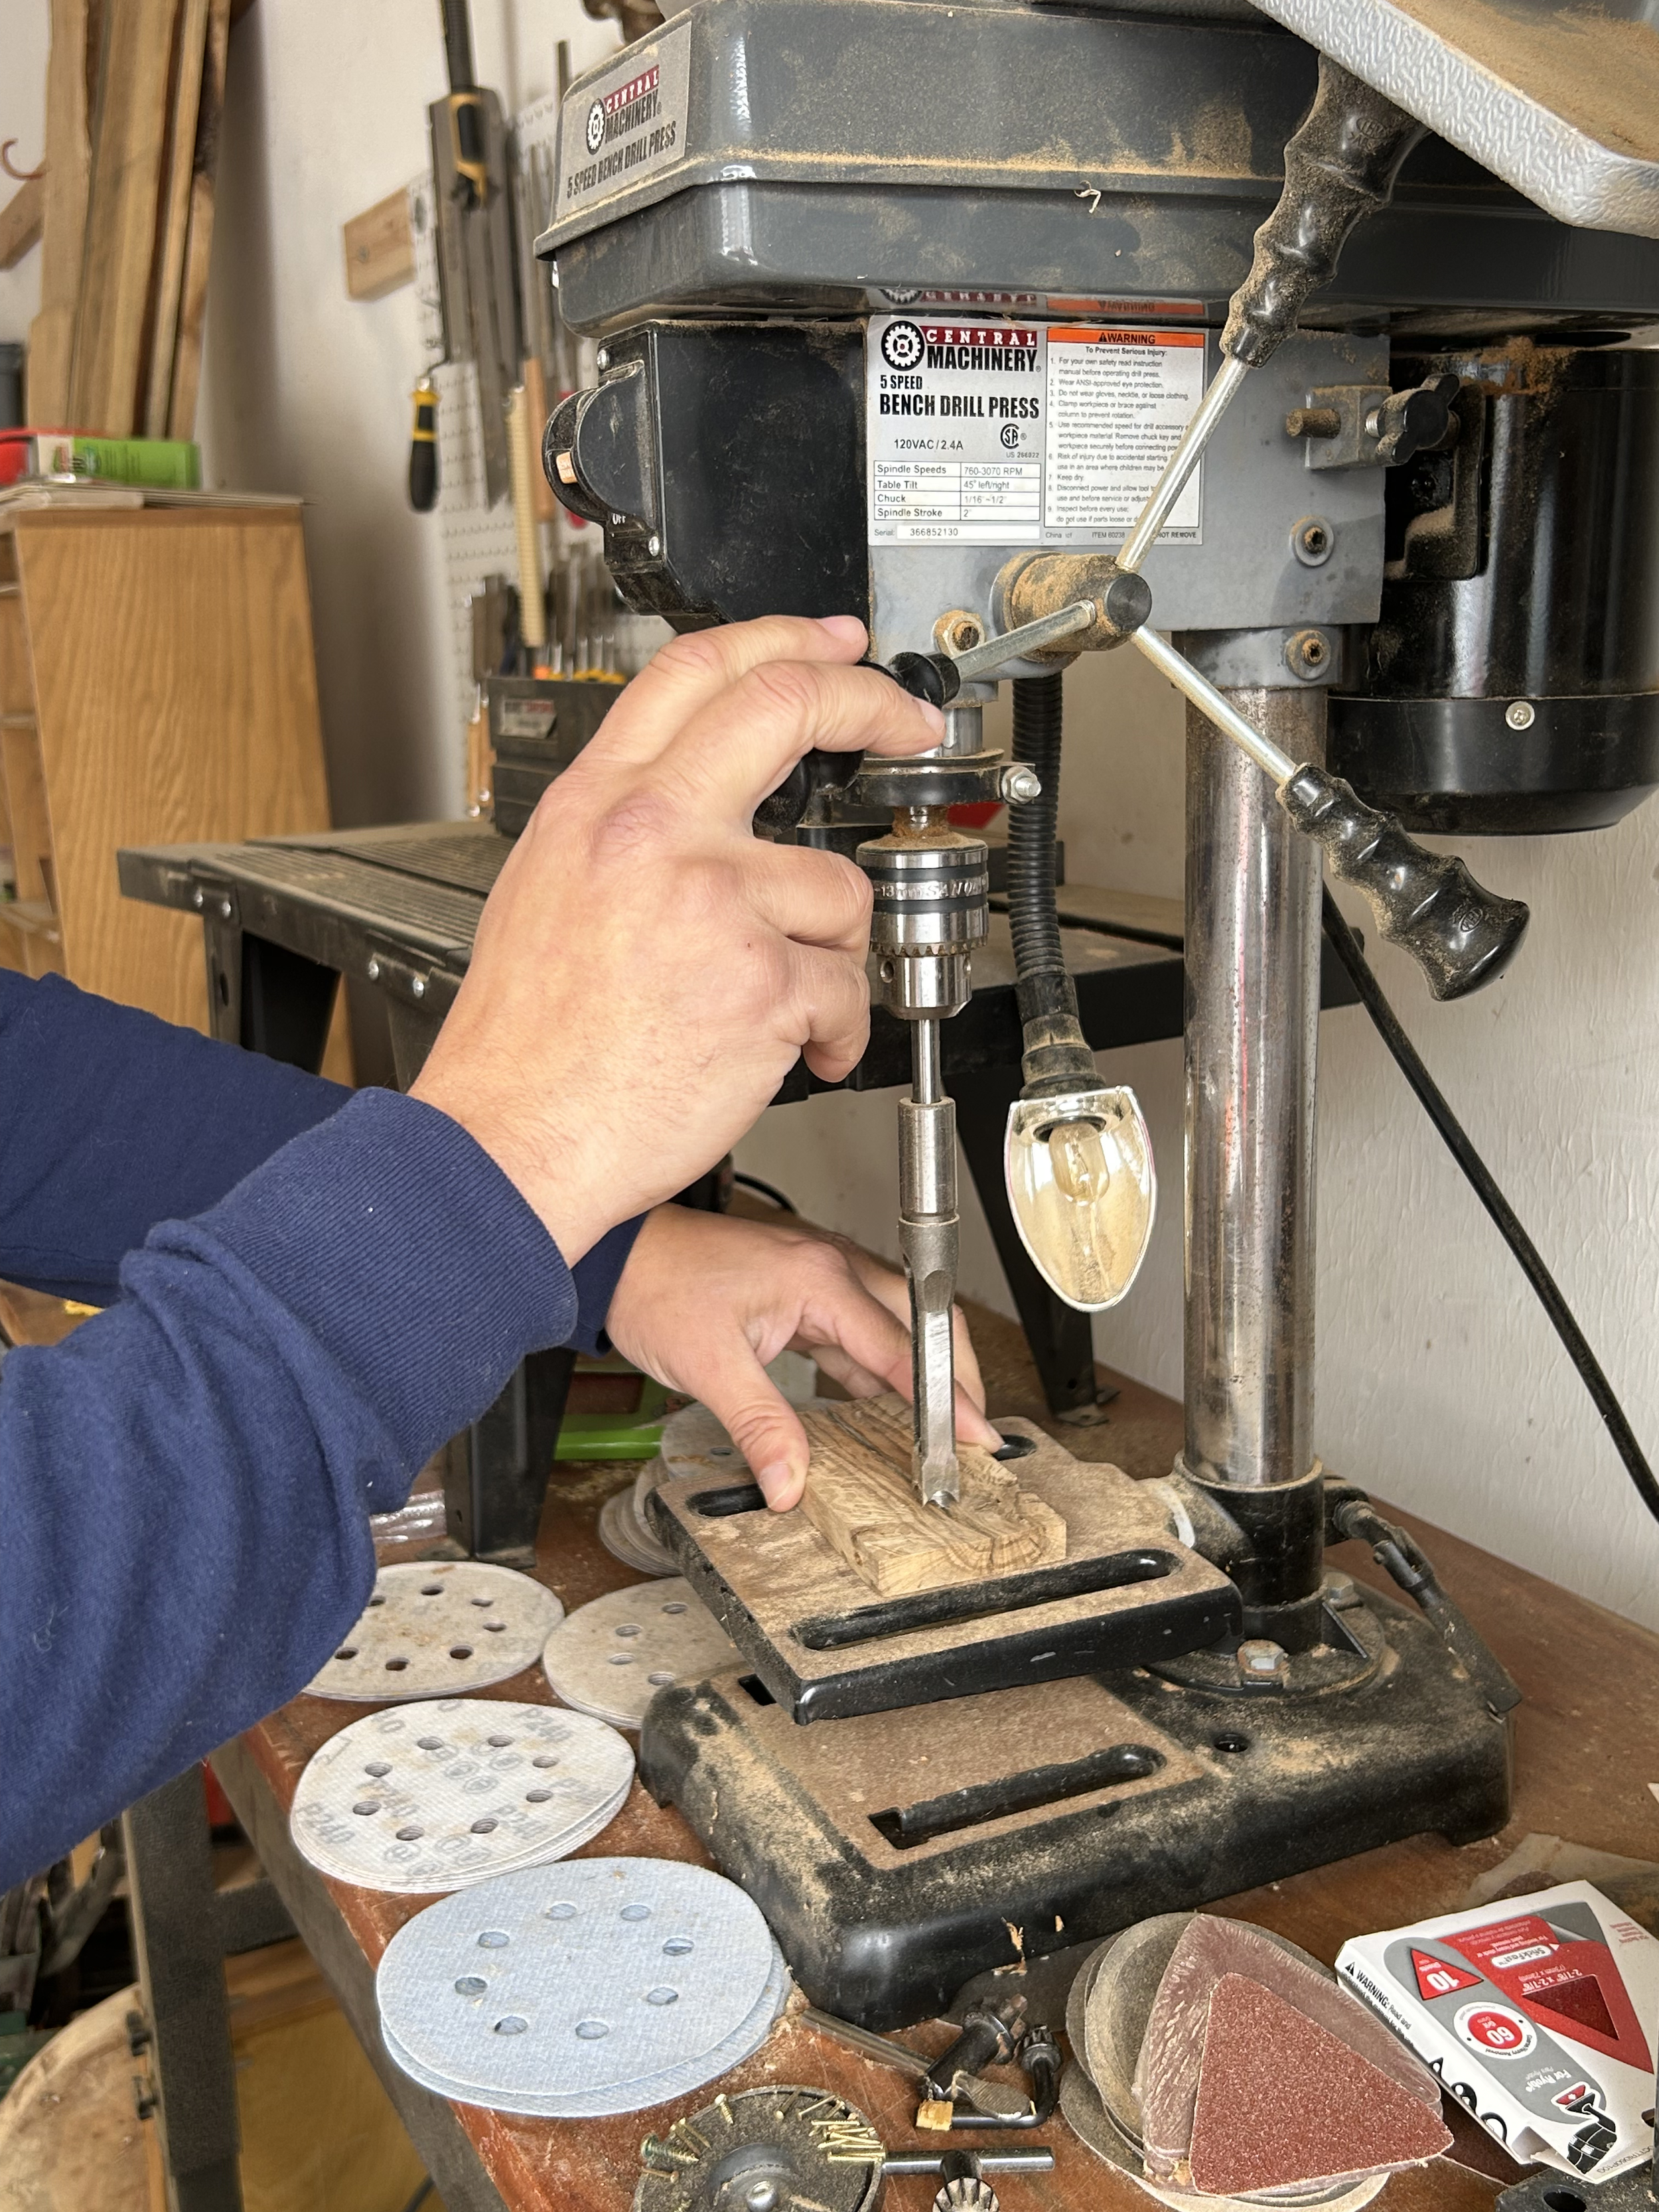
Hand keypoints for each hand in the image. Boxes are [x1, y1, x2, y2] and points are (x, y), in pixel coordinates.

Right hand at [411, 616, 943, 1261]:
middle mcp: (654, 833)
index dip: (779, 638)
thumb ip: (623, 831)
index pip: (695, 673)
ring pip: (837, 889)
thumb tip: (697, 804)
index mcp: (596, 805)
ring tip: (783, 1004)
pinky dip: (832, 1029)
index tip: (830, 642)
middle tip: (905, 721)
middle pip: (786, 706)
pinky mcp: (763, 979)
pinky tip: (788, 1051)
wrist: (512, 1139)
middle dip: (870, 701)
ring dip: (831, 953)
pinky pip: (844, 988)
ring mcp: (712, 900)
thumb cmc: (525, 1043)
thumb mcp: (548, 889)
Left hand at [606, 1206, 1002, 1509]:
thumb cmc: (659, 1288)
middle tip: (973, 1432)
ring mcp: (821, 1279)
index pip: (901, 1346)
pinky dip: (880, 1370)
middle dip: (956, 1377)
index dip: (944, 1398)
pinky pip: (860, 1334)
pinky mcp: (805, 1293)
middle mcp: (832, 1270)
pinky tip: (885, 1406)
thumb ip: (760, 1427)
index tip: (975, 1434)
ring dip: (921, 1374)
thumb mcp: (710, 1367)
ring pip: (896, 1326)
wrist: (621, 1258)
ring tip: (941, 1427)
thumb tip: (790, 1484)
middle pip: (921, 1322)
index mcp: (820, 1280)